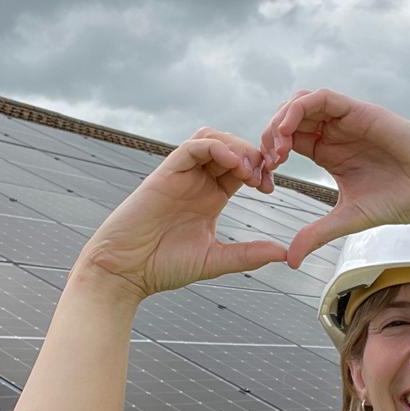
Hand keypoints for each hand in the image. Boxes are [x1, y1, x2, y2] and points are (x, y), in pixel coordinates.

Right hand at [73, 129, 286, 301]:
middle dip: (253, 156)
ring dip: (237, 147)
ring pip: (213, 138)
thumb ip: (248, 254)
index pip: (241, 168)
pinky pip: (194, 146)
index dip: (261, 170)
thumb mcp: (215, 260)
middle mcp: (197, 181)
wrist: (125, 271)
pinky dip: (216, 147)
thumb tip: (284, 254)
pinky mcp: (166, 173)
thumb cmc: (163, 266)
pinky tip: (231, 164)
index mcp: (210, 197)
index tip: (270, 187)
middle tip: (264, 177)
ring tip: (248, 170)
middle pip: (231, 147)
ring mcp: (182, 175)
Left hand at [258, 89, 409, 265]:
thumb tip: (290, 260)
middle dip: (268, 138)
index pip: (287, 143)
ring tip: (277, 150)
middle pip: (287, 120)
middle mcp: (335, 133)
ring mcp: (345, 120)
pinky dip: (298, 110)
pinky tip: (290, 134)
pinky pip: (320, 98)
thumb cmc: (405, 198)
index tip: (264, 181)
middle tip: (268, 165)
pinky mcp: (359, 110)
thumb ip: (317, 234)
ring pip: (299, 104)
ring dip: (280, 122)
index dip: (268, 157)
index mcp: (329, 153)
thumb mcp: (348, 218)